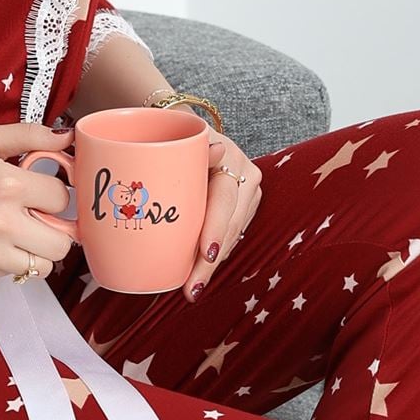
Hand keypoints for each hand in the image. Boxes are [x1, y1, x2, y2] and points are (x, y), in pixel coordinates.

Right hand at [0, 120, 78, 282]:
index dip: (57, 193)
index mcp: (9, 184)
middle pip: (63, 241)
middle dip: (58, 228)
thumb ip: (29, 135)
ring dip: (40, 250)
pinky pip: (16, 273)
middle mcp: (3, 222)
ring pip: (45, 265)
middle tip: (42, 218)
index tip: (45, 192)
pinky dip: (14, 260)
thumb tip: (66, 136)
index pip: (62, 198)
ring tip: (25, 235)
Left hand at [183, 127, 261, 301]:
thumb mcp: (177, 138)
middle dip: (210, 261)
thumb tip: (215, 151)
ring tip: (193, 289)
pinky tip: (200, 275)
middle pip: (229, 225)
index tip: (208, 253)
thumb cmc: (172, 136)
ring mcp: (246, 193)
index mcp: (230, 157)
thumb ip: (191, 147)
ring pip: (232, 235)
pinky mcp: (242, 207)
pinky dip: (214, 256)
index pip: (225, 198)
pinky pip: (230, 236)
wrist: (181, 131)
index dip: (217, 227)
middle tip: (192, 287)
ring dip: (212, 265)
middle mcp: (244, 175)